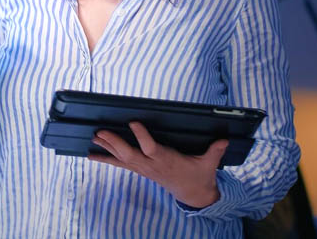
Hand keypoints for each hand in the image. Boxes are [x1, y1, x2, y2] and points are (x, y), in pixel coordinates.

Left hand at [88, 122, 227, 208]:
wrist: (193, 194)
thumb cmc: (199, 175)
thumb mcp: (209, 164)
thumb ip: (214, 152)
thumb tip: (223, 140)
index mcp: (166, 160)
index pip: (151, 148)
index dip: (141, 136)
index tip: (133, 122)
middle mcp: (151, 165)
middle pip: (129, 154)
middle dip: (114, 143)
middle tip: (101, 132)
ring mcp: (144, 169)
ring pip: (122, 158)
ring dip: (107, 148)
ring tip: (93, 137)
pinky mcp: (140, 170)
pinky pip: (120, 164)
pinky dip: (106, 158)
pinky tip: (92, 154)